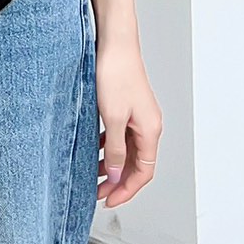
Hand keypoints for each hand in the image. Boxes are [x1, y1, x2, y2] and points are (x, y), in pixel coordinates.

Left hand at [95, 35, 161, 205]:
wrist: (114, 42)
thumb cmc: (115, 73)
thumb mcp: (112, 118)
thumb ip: (116, 150)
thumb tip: (117, 175)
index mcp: (150, 130)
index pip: (143, 172)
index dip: (126, 190)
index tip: (109, 200)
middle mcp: (148, 125)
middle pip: (136, 164)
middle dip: (118, 181)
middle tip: (99, 193)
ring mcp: (138, 115)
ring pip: (128, 150)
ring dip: (112, 165)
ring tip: (94, 175)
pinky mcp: (127, 106)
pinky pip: (121, 135)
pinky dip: (109, 147)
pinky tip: (95, 149)